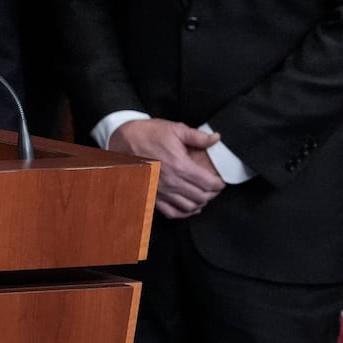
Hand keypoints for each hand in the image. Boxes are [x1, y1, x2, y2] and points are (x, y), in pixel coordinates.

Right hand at [110, 119, 224, 218]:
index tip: (220, 181)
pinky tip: (189, 207)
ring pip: (189, 207)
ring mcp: (161, 190)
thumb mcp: (174, 129)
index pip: (209, 183)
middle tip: (214, 188)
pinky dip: (184, 212)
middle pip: (202, 197)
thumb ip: (197, 136)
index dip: (219, 184)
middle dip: (212, 194)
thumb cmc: (147, 133)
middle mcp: (172, 181)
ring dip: (200, 203)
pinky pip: (171, 212)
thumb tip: (215, 138)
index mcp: (180, 165)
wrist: (123, 139)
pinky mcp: (153, 195)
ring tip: (203, 196)